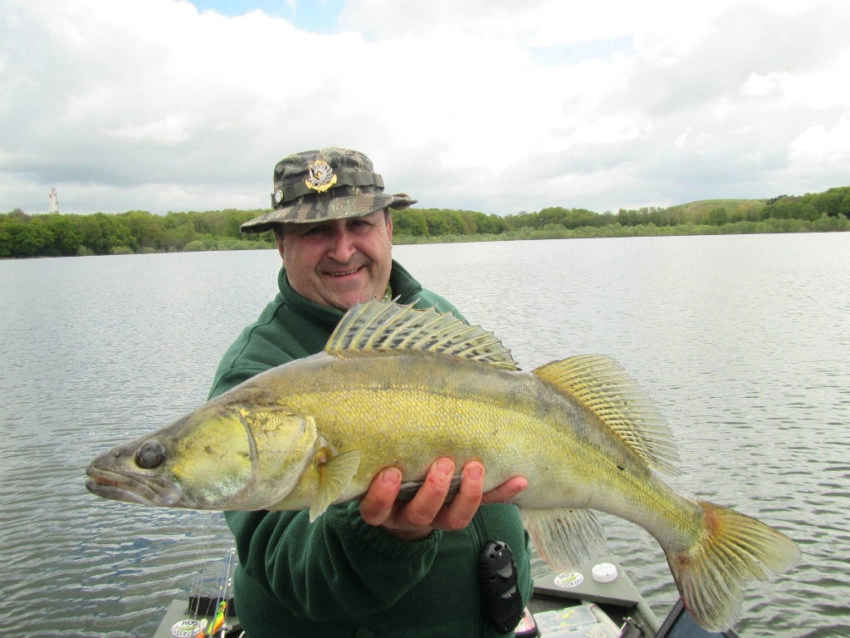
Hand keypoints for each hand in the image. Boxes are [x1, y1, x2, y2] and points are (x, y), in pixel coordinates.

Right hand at [359, 458, 527, 540]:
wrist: (402, 505)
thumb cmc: (386, 473)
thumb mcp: (373, 466)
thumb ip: (375, 447)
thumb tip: (371, 396)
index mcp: (383, 507)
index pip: (376, 509)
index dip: (382, 496)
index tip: (390, 474)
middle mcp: (410, 515)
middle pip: (420, 513)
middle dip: (434, 491)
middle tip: (443, 465)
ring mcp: (439, 517)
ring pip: (453, 518)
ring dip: (469, 494)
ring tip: (475, 468)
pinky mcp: (464, 510)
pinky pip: (486, 507)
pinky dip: (503, 492)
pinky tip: (519, 479)